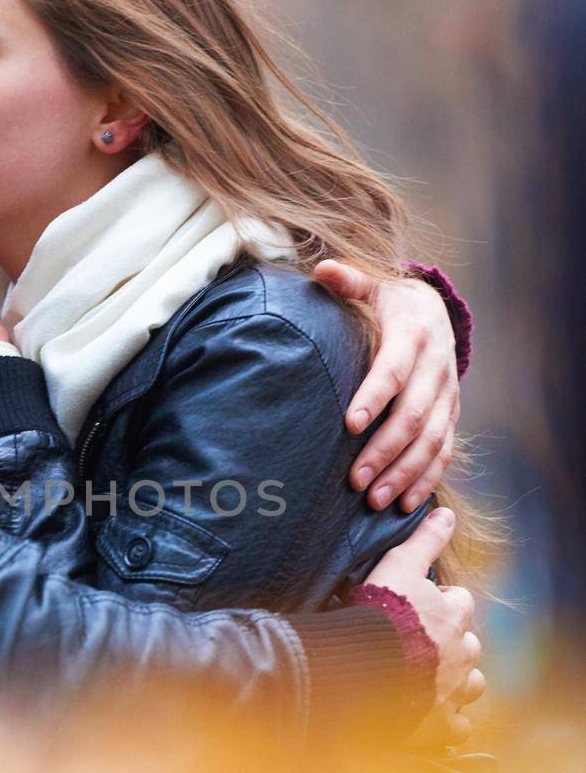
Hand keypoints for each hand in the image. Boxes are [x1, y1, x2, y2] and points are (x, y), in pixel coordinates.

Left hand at [314, 260, 459, 514]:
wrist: (435, 310)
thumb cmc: (389, 303)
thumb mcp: (374, 286)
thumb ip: (348, 282)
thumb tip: (322, 269)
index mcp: (414, 334)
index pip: (394, 370)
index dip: (374, 397)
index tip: (348, 425)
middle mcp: (436, 368)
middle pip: (413, 415)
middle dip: (384, 450)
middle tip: (355, 480)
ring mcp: (447, 395)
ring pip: (432, 441)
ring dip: (404, 473)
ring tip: (375, 499)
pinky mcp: (450, 415)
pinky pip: (444, 451)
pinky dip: (427, 478)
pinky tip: (406, 503)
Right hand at [366, 506, 483, 744]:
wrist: (363, 666)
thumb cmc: (379, 613)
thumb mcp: (398, 566)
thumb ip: (424, 541)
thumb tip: (446, 511)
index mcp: (451, 616)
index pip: (460, 602)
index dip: (443, 602)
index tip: (421, 606)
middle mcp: (460, 652)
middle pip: (469, 644)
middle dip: (453, 644)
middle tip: (423, 644)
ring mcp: (453, 689)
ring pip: (472, 684)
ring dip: (459, 681)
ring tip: (433, 679)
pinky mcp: (440, 722)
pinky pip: (457, 726)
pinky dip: (449, 721)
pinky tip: (433, 716)